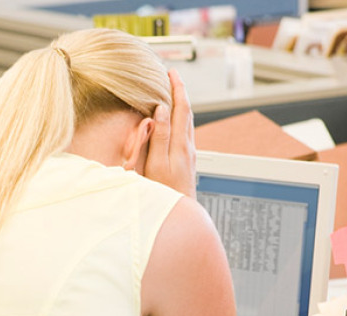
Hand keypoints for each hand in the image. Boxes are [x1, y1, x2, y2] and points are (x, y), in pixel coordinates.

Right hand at [143, 69, 196, 198]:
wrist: (179, 212)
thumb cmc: (164, 191)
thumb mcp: (157, 163)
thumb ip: (160, 135)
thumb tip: (163, 109)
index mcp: (180, 143)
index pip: (181, 108)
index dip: (177, 88)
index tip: (172, 73)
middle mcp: (188, 146)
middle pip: (187, 112)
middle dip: (181, 92)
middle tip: (173, 77)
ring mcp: (189, 153)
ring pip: (188, 121)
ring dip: (182, 104)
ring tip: (174, 93)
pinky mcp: (187, 160)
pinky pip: (185, 131)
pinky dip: (181, 118)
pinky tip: (175, 120)